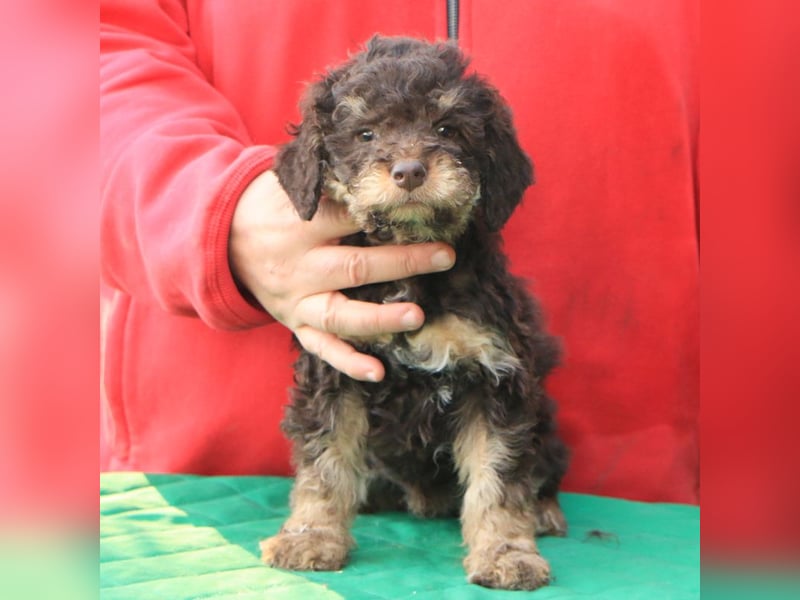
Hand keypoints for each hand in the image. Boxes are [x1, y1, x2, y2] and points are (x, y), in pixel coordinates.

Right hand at [229, 170, 454, 381]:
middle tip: (444, 256)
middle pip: (353, 267)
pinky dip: (347, 362)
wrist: (222, 241)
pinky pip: (320, 347)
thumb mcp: (288, 184)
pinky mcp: (295, 324)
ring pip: (339, 315)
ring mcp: (296, 301)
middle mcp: (297, 267)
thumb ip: (327, 178)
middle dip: (401, 262)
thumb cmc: (269, 207)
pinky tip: (378, 371)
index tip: (425, 210)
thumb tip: (380, 166)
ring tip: (417, 316)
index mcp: (297, 225)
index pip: (347, 219)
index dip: (385, 215)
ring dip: (379, 319)